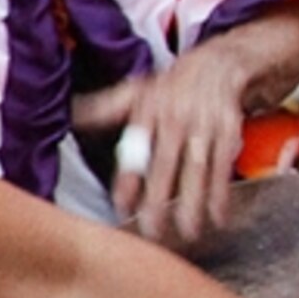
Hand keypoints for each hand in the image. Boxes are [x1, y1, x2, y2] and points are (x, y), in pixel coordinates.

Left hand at [73, 46, 252, 249]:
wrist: (218, 65)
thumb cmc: (170, 86)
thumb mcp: (135, 92)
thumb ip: (103, 108)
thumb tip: (70, 115)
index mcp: (148, 112)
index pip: (135, 150)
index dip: (128, 180)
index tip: (121, 206)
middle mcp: (176, 120)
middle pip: (166, 164)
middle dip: (159, 200)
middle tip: (152, 231)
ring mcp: (204, 128)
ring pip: (198, 170)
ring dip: (193, 203)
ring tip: (187, 233)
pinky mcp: (228, 134)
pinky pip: (223, 168)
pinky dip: (222, 194)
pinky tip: (218, 219)